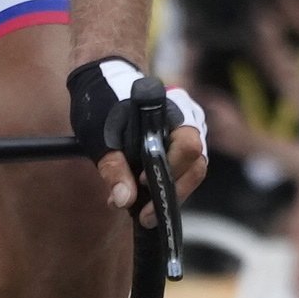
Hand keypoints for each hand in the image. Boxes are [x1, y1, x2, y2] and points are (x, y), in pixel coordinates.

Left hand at [67, 57, 209, 215]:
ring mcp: (188, 132)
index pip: (190, 147)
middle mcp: (190, 121)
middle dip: (173, 193)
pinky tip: (145, 196)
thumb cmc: (102, 105)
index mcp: (173, 112)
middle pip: (197, 164)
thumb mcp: (100, 138)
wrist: (103, 82)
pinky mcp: (181, 143)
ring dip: (170, 192)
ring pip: (193, 170)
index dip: (170, 170)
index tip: (142, 184)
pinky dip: (167, 184)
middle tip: (145, 215)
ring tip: (142, 210)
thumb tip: (124, 200)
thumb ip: (113, 169)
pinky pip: (184, 168)